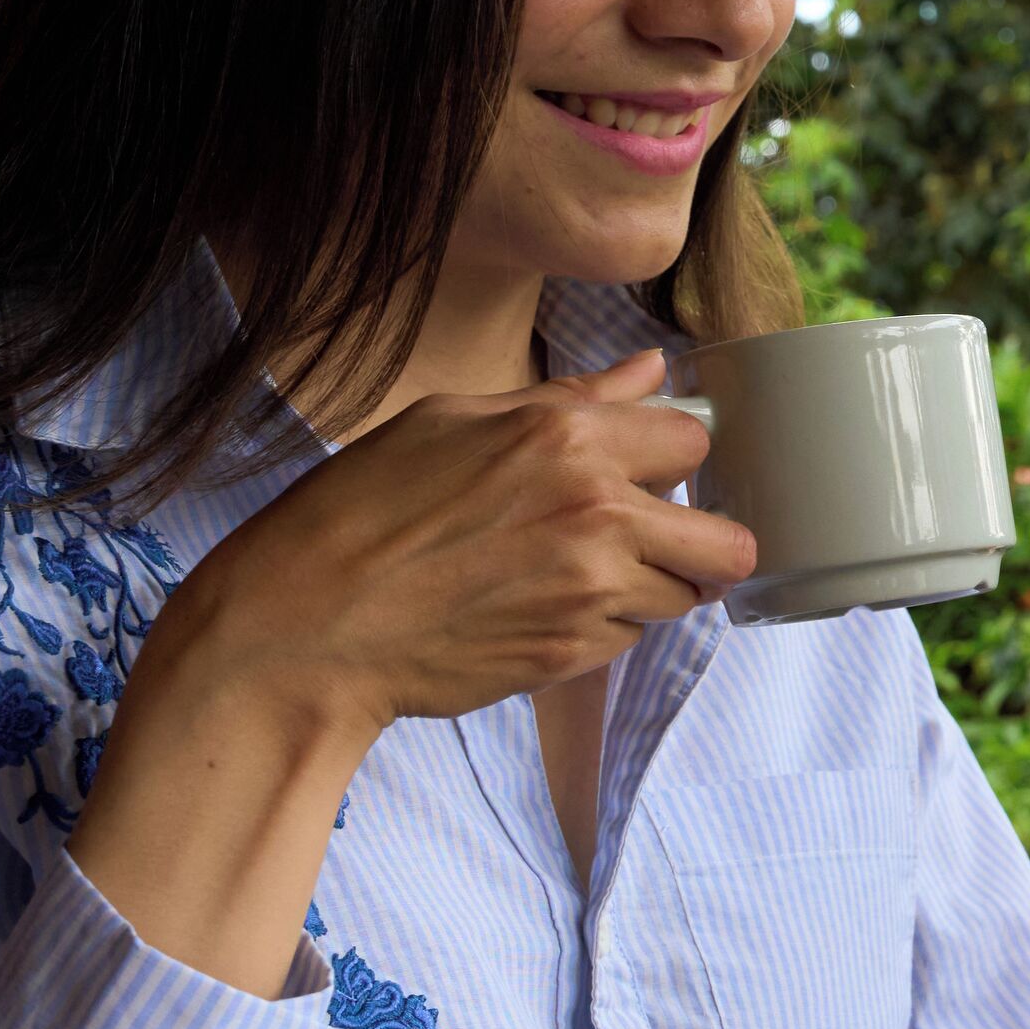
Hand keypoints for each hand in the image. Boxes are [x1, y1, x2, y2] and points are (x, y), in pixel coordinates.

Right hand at [70, 351, 749, 991]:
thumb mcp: (450, 421)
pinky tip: (536, 611)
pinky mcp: (572, 657)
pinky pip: (628, 640)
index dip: (668, 456)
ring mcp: (590, 594)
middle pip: (728, 543)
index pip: (695, 441)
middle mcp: (596, 515)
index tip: (641, 469)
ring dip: (648, 588)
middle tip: (642, 538)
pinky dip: (601, 629)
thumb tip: (654, 371)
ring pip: (682, 597)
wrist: (301, 628)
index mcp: (567, 439)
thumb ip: (571, 399)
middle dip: (697, 541)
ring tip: (572, 576)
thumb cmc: (358, 513)